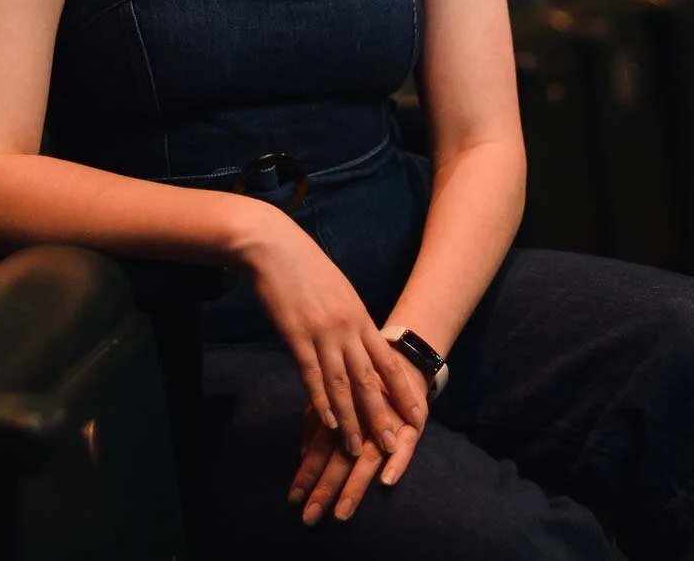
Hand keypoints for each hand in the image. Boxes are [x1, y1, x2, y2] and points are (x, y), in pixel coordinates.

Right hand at [237, 204, 428, 457]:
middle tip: (394, 445)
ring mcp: (322, 332)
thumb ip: (351, 320)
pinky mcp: (296, 335)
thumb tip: (362, 342)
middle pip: (370, 380)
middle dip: (383, 416)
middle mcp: (347, 327)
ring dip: (351, 420)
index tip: (418, 416)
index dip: (404, 392)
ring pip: (342, 385)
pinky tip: (328, 424)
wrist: (275, 245)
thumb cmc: (305, 267)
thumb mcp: (339, 291)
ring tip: (358, 448)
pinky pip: (312, 375)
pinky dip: (321, 402)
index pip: (388, 362)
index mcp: (360, 316)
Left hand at [288, 394, 424, 523]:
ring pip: (368, 457)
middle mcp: (361, 419)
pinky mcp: (413, 423)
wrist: (402, 360)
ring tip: (342, 512)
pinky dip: (397, 463)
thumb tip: (302, 453)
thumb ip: (317, 422)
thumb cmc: (363, 383)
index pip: (319, 448)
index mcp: (340, 412)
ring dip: (355, 486)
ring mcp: (387, 423)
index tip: (292, 499)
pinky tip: (387, 481)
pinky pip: (407, 446)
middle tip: (310, 517)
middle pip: (340, 458)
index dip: (306, 473)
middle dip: (324, 488)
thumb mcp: (336, 397)